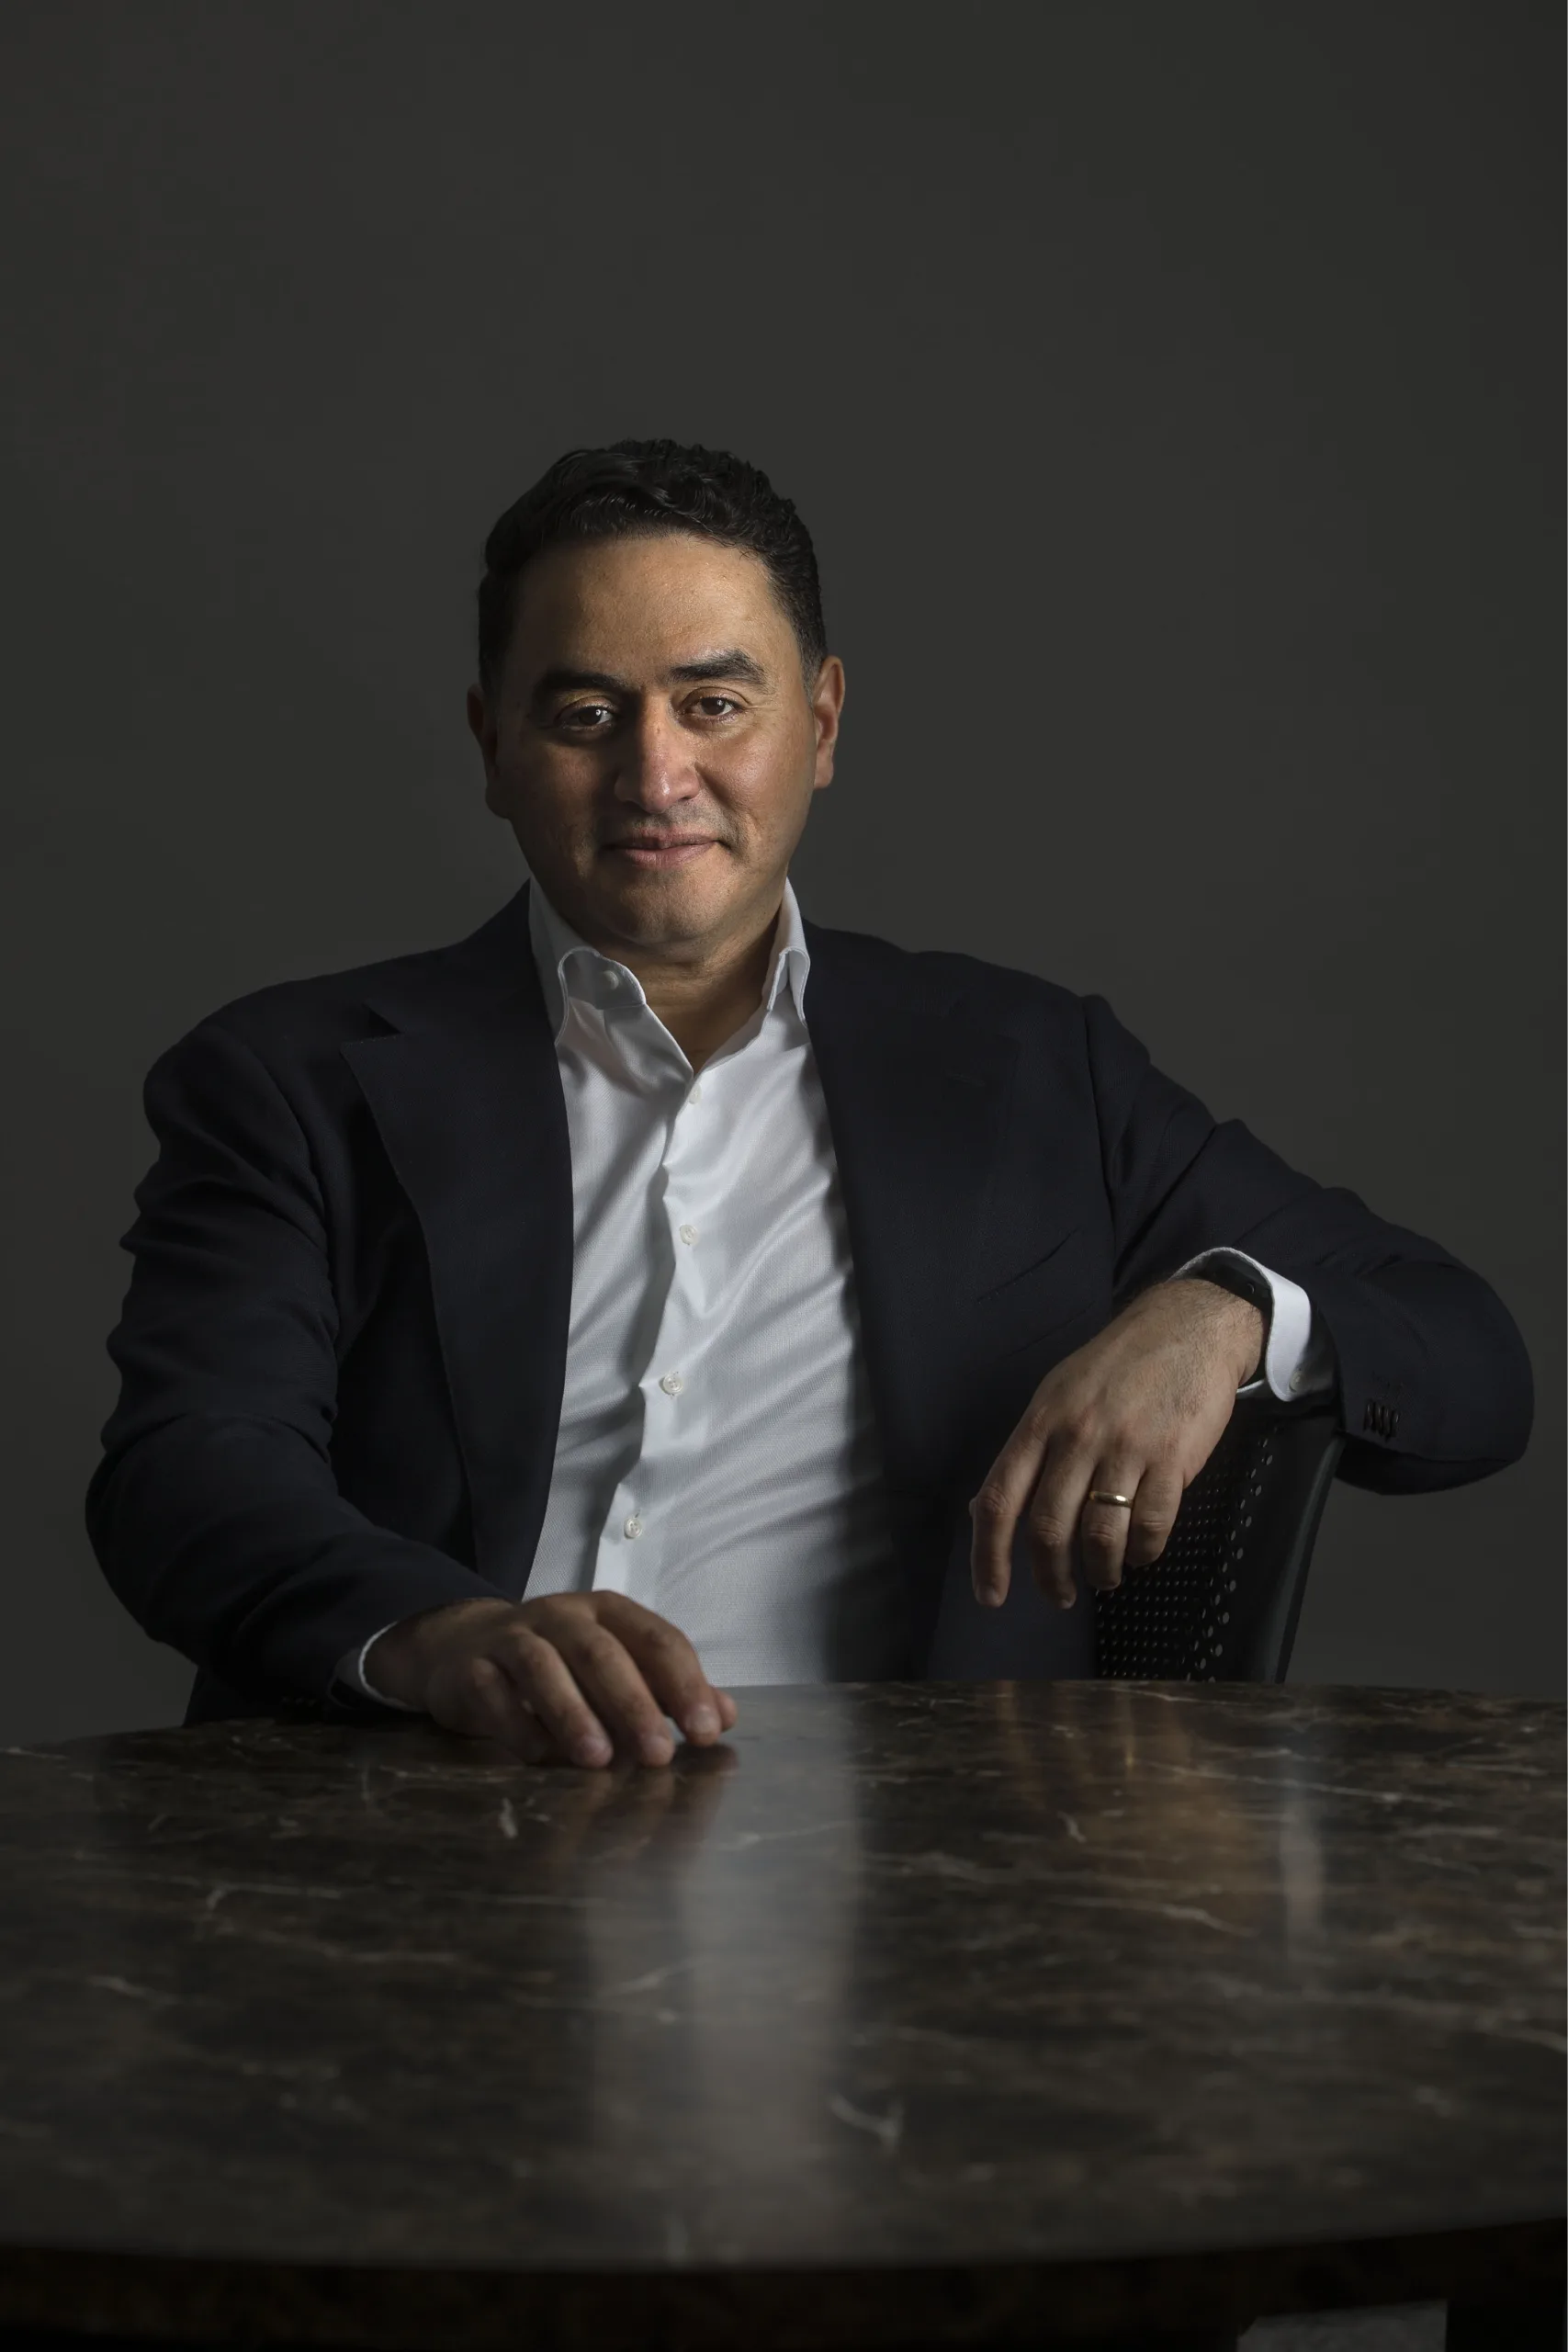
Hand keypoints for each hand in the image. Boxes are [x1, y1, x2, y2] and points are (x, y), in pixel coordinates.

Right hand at [362, 1592, 737, 1768]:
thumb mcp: (615, 1667)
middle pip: (601, 1651)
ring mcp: (511, 1637)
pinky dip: (516, 1725)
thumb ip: (667, 1689)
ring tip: (599, 1760)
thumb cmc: (557, 1663)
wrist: (461, 1647)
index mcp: (608, 1612)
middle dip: (633, 1703)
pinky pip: (492, 1693)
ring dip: (573, 1713)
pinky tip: (539, 1757)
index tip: (706, 1731)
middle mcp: (562, 1615)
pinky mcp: (471, 1667)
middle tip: (658, 1754)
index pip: (656, 1639)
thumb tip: (725, 1715)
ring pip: (543, 1666)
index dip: (684, 1684)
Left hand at [969, 1277, 1262, 1609]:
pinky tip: (1140, 1552)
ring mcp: (1126, 1449)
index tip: (991, 1596)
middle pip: (1049, 1528)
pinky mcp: (1173, 1459)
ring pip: (1101, 1535)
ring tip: (1104, 1577)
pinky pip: (1151, 1526)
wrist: (1188, 1328)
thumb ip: (1025, 1454)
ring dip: (1101, 1571)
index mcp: (1040, 1423)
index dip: (989, 1556)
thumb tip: (982, 1509)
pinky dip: (1143, 1552)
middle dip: (1052, 1576)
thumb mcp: (1056, 1395)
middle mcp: (1077, 1437)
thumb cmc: (1117, 1366)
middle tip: (1061, 1595)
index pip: (1000, 1500)